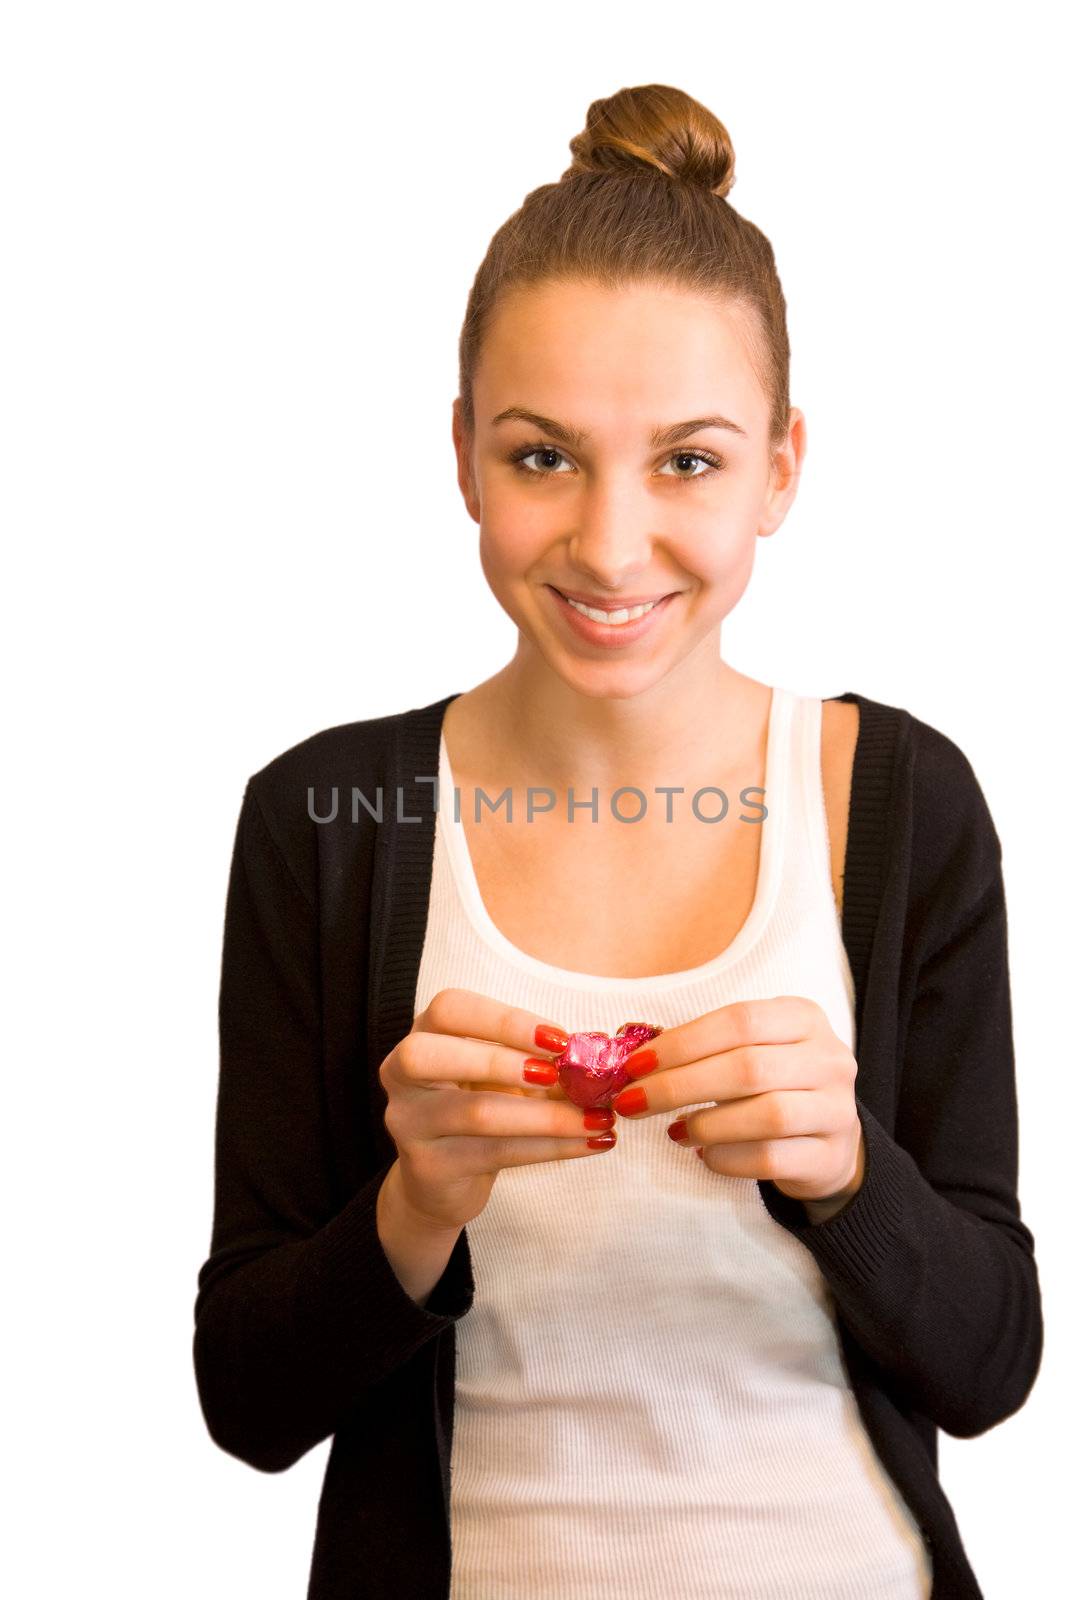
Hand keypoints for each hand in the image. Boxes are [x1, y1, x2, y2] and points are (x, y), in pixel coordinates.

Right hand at [378, 988, 612, 1233]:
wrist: (440, 1181)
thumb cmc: (477, 1108)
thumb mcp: (501, 1074)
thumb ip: (537, 1059)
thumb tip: (597, 1054)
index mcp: (423, 1034)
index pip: (449, 1009)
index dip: (504, 1019)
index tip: (558, 1039)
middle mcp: (401, 1075)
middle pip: (429, 1055)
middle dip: (499, 1060)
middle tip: (558, 1074)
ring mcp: (410, 1123)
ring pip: (477, 1113)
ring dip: (548, 1116)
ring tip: (598, 1118)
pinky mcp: (429, 1166)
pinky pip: (497, 1153)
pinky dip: (552, 1147)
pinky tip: (590, 1144)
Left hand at [611, 996, 865, 1215]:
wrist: (830, 1141)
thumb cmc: (774, 1085)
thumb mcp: (752, 1050)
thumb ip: (707, 1048)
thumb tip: (636, 1061)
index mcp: (803, 1018)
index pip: (739, 1020)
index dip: (683, 1042)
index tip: (635, 1064)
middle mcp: (829, 1059)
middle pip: (748, 1067)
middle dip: (679, 1086)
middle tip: (633, 1102)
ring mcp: (837, 1109)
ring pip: (767, 1114)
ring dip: (706, 1124)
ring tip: (674, 1131)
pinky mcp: (830, 1157)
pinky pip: (772, 1158)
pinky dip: (727, 1158)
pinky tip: (704, 1154)